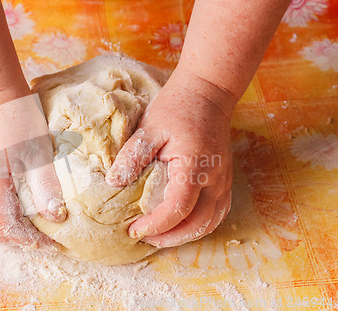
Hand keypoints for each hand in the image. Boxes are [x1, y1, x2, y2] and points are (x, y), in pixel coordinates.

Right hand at [0, 91, 66, 248]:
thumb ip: (45, 184)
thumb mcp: (37, 150)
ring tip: (36, 227)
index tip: (53, 242)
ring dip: (11, 228)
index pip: (7, 227)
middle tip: (45, 238)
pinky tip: (22, 209)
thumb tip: (56, 216)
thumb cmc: (15, 119)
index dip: (31, 240)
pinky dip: (3, 215)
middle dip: (20, 239)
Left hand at [105, 72, 234, 247]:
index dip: (155, 225)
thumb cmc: (177, 108)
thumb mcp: (149, 127)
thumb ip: (132, 155)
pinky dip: (199, 225)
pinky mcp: (224, 180)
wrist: (207, 94)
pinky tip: (181, 225)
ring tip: (160, 236)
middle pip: (198, 224)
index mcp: (194, 166)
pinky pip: (217, 212)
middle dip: (170, 237)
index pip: (177, 208)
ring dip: (186, 235)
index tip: (133, 229)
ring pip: (211, 222)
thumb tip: (113, 182)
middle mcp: (215, 178)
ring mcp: (223, 181)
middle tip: (144, 237)